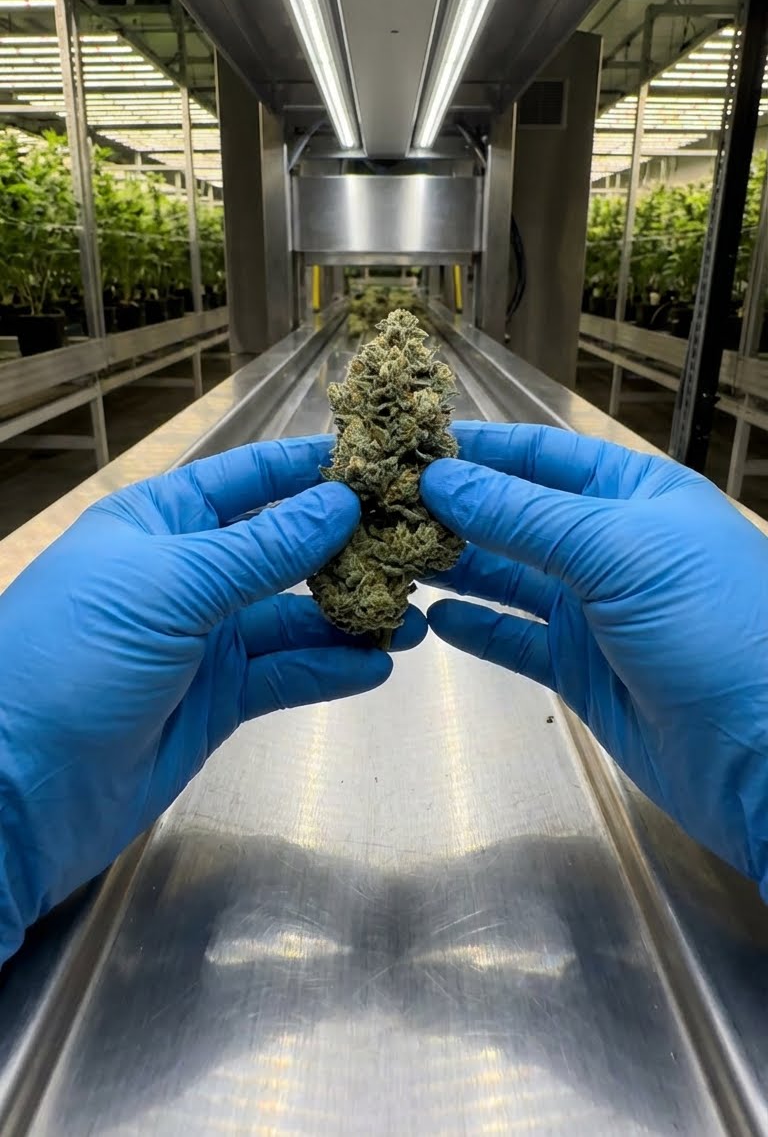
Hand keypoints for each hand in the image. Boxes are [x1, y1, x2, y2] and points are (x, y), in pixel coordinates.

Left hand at [0, 437, 423, 962]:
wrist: (15, 792)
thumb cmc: (73, 659)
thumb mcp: (168, 587)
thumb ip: (261, 549)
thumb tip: (340, 503)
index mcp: (157, 523)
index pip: (246, 479)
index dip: (308, 469)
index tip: (380, 461)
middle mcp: (185, 574)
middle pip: (280, 547)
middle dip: (346, 546)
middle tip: (418, 544)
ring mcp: (203, 640)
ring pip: (292, 616)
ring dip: (351, 614)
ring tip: (415, 615)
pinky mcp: (218, 701)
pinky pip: (285, 676)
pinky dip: (330, 670)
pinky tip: (376, 665)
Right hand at [422, 422, 767, 888]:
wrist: (764, 755)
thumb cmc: (712, 627)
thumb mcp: (617, 552)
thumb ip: (522, 516)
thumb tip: (440, 478)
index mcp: (636, 493)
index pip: (541, 454)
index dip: (478, 448)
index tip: (408, 444)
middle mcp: (611, 544)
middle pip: (515, 514)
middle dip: (452, 508)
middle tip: (379, 504)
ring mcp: (595, 609)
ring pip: (508, 577)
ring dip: (453, 566)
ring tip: (390, 555)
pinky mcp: (580, 669)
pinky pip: (515, 638)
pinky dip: (475, 628)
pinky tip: (432, 617)